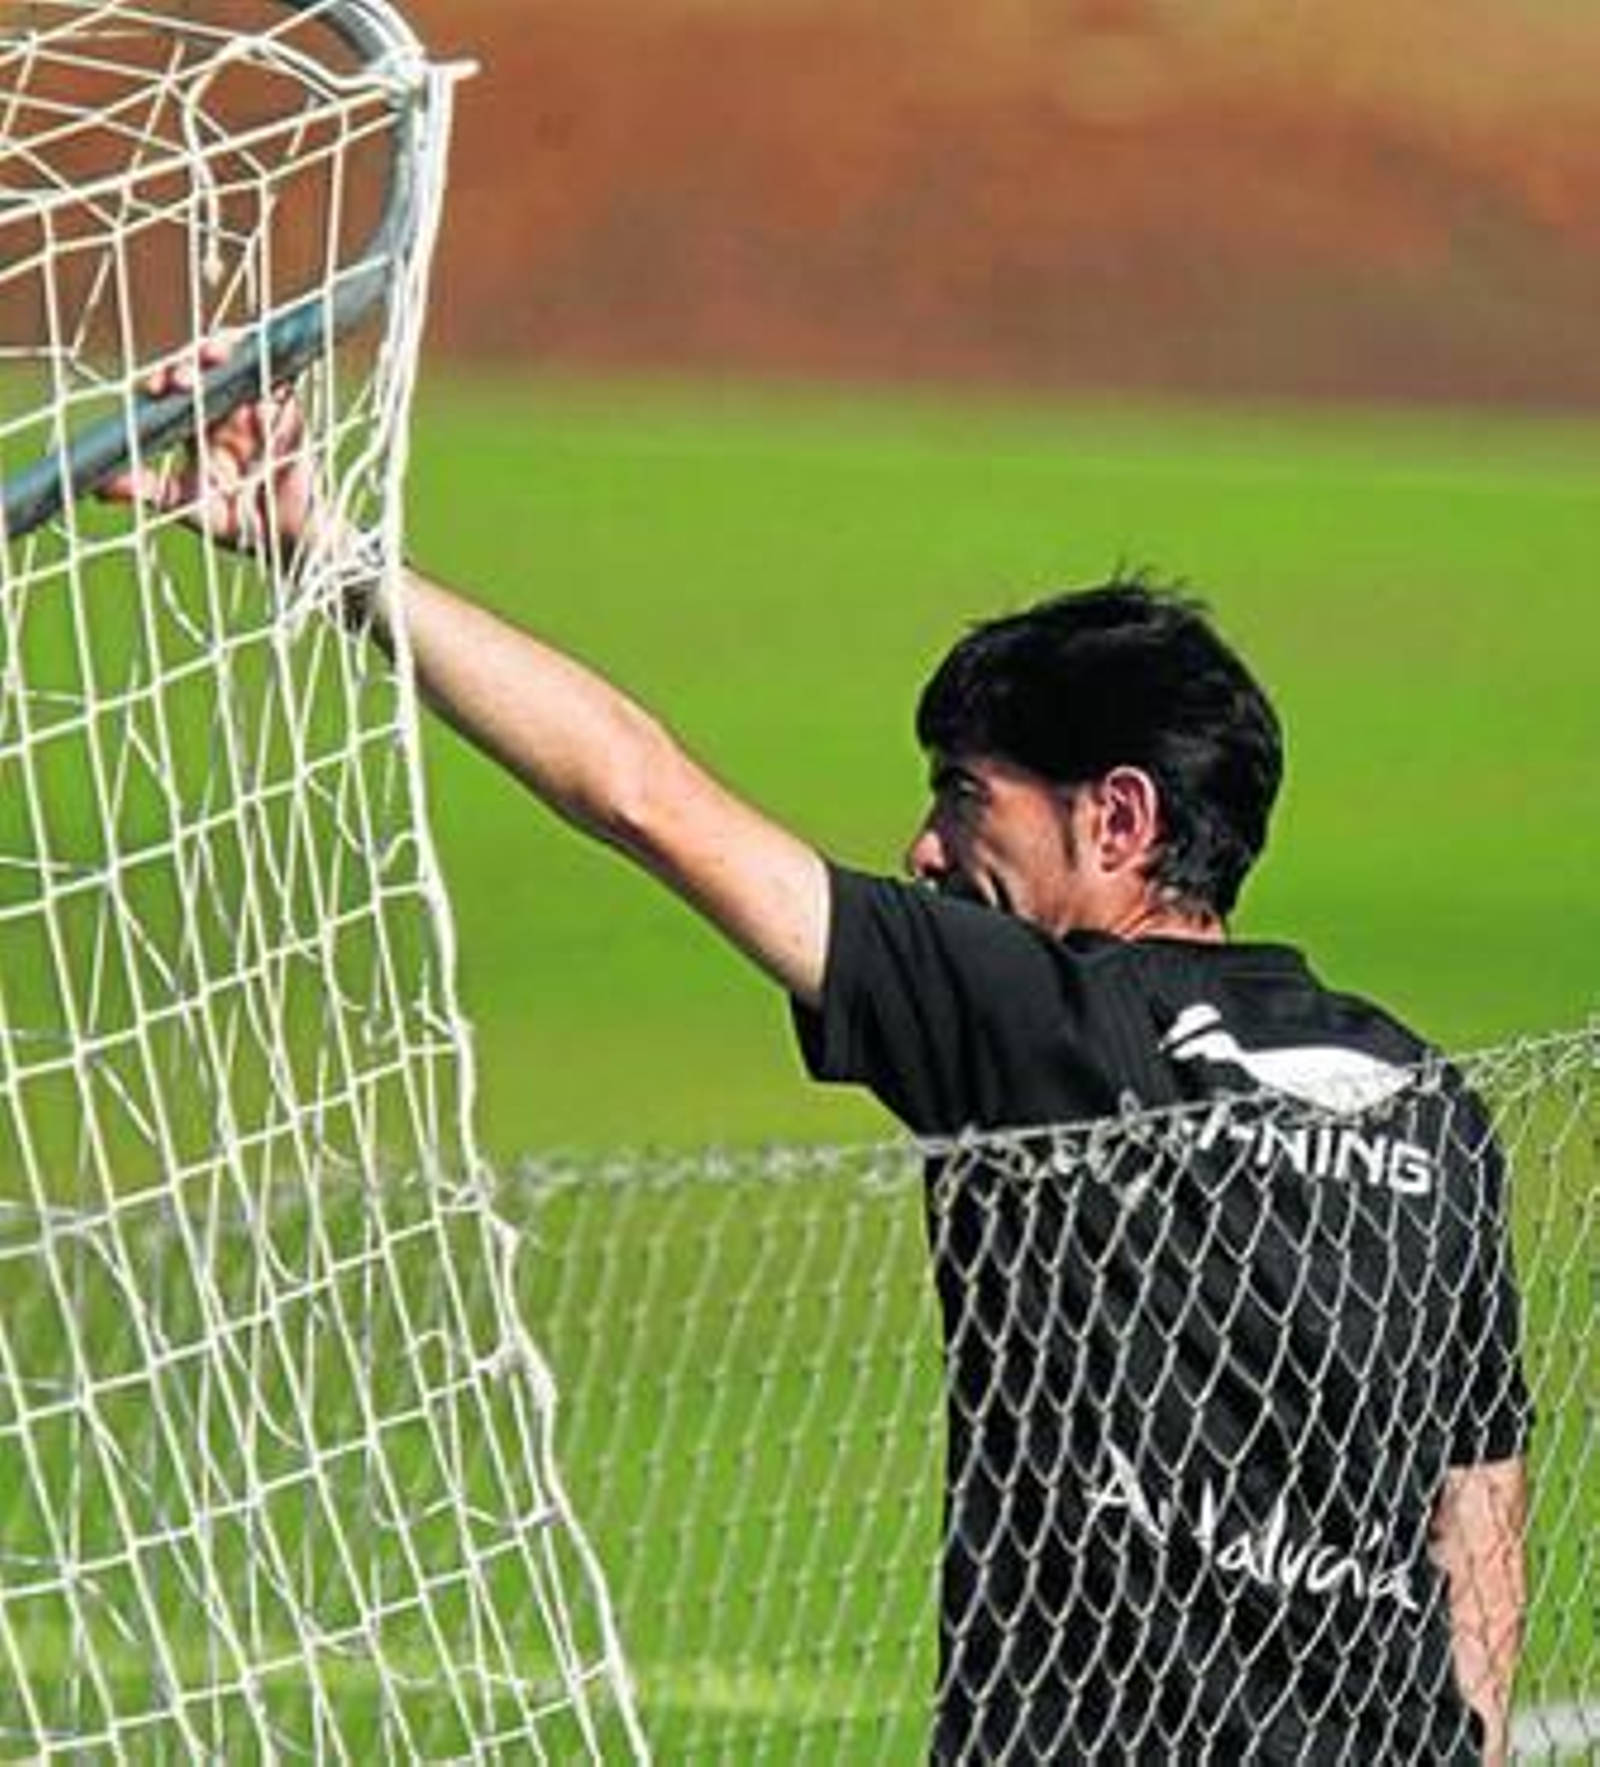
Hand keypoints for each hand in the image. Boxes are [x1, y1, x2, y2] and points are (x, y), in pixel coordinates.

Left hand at [100, 336, 325, 561]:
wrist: (289, 542)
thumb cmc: (240, 525)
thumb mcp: (188, 505)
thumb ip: (149, 490)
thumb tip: (99, 488)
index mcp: (197, 427)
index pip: (173, 389)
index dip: (161, 381)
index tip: (154, 389)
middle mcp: (226, 412)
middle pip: (204, 367)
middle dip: (190, 361)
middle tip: (181, 377)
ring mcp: (259, 410)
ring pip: (241, 363)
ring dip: (228, 352)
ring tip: (214, 356)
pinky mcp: (291, 417)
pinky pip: (282, 388)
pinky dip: (271, 380)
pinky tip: (256, 381)